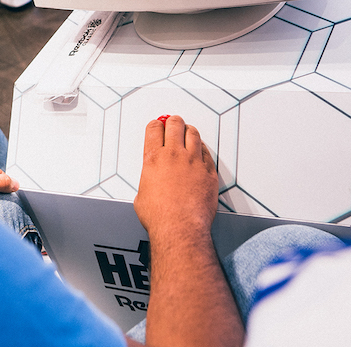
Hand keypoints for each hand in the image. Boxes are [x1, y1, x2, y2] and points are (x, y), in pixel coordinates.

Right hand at [134, 116, 219, 239]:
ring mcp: (193, 161)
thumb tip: (150, 185)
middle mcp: (174, 155)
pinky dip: (202, 148)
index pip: (154, 129)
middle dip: (173, 122)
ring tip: (187, 132)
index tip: (157, 126)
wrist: (180, 227)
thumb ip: (148, 182)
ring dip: (189, 131)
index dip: (156, 125)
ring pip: (193, 133)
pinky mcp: (208, 171)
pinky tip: (200, 150)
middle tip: (173, 123)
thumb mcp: (141, 196)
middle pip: (175, 124)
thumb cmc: (160, 217)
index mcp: (154, 159)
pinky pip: (207, 151)